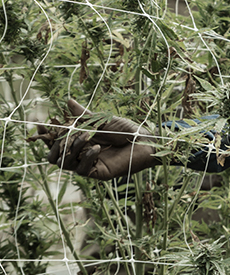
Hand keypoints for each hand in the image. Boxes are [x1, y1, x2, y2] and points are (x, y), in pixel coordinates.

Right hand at [32, 99, 157, 179]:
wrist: (146, 141)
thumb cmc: (127, 130)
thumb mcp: (102, 120)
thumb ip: (84, 115)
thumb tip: (68, 101)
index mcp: (80, 141)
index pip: (55, 142)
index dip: (45, 135)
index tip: (39, 124)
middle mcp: (81, 155)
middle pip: (54, 157)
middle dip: (54, 145)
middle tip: (64, 133)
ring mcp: (89, 165)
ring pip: (65, 163)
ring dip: (73, 147)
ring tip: (87, 136)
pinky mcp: (98, 174)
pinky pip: (82, 170)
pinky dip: (86, 158)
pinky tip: (96, 148)